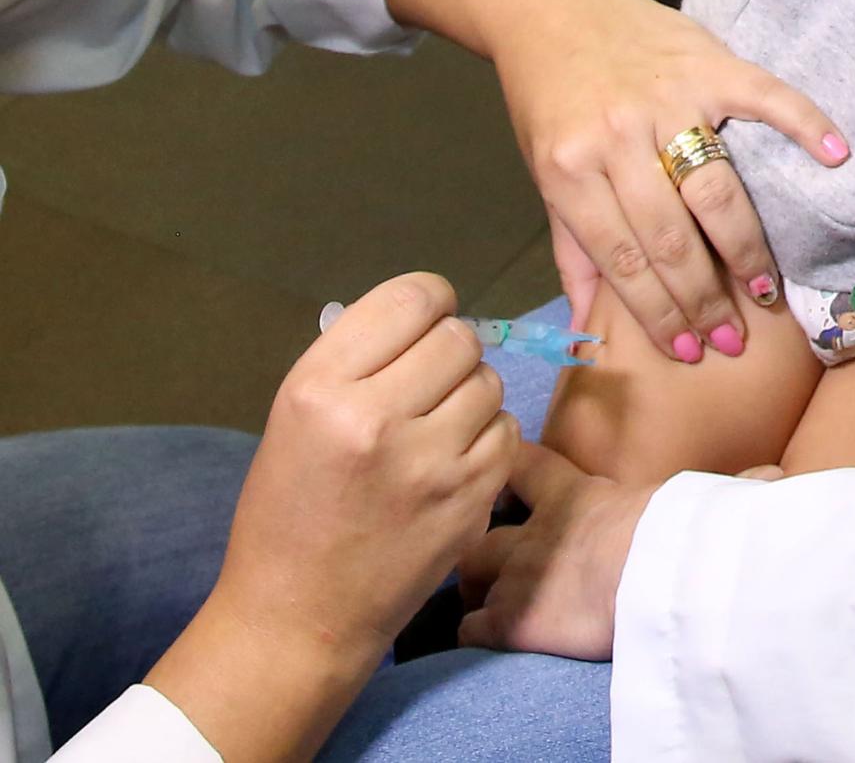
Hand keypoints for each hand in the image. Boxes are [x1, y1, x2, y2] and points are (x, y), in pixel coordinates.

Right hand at [147, 274, 518, 760]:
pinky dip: (488, 435)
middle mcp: (377, 417)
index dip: (430, 301)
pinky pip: (507, 432)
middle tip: (429, 379)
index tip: (426, 320)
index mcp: (322, 387)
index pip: (410, 298)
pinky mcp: (469, 501)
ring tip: (437, 422)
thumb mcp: (296, 413)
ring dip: (470, 392)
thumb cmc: (288, 509)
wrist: (299, 617)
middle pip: (459, 337)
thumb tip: (424, 314)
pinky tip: (456, 457)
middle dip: (450, 349)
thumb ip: (358, 358)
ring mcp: (430, 463)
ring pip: (488, 381)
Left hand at [458, 448, 783, 659]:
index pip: (528, 462)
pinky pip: (471, 629)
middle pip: (482, 522)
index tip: (499, 465)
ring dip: (469, 584)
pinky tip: (479, 642)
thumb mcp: (707, 505)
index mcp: (580, 494)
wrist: (661, 575)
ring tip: (476, 599)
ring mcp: (520, 574)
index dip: (509, 462)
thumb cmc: (685, 533)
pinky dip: (471, 635)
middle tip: (479, 550)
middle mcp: (539, 529)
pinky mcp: (512, 621)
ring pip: (467, 571)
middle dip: (474, 535)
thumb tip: (776, 481)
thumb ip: (733, 493)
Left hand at [495, 0, 848, 359]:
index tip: (690, 352)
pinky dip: (803, 122)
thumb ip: (572, 249)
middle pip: (673, 236)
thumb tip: (588, 328)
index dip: (659, 314)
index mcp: (569, 169)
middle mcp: (617, 136)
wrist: (550, 8)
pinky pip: (764, 96)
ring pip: (715, 188)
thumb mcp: (544, 174)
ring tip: (765, 292)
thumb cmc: (548, 99)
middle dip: (705, 299)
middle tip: (734, 338)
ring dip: (744, 248)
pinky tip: (835, 156)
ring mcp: (666, 97)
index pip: (623, 260)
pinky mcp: (705, 62)